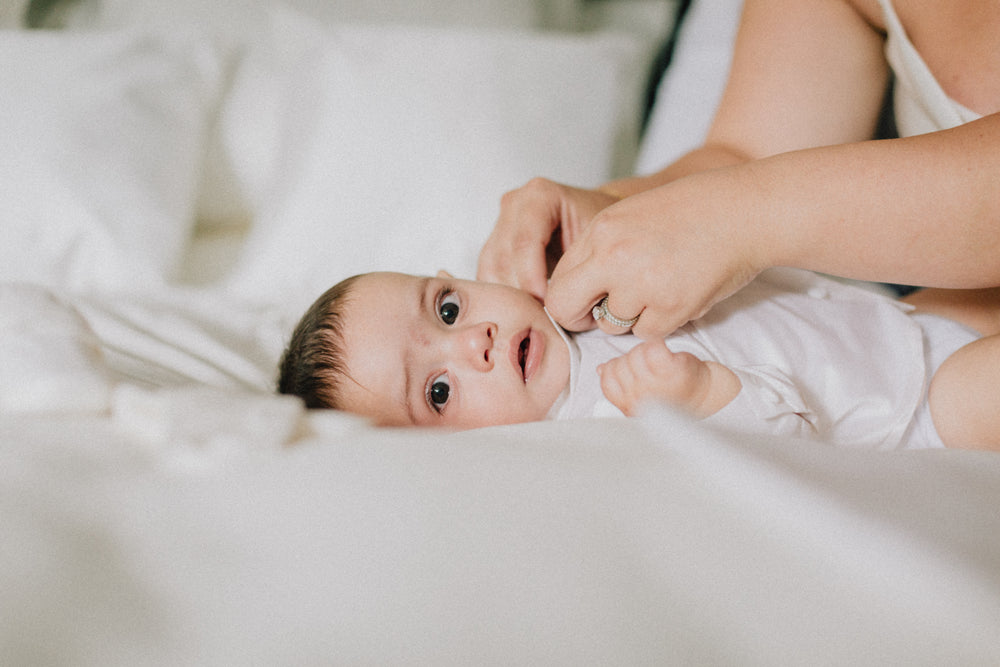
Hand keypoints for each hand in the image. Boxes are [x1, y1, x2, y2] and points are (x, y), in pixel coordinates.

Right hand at [477, 177, 620, 301]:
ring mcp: (501, 222)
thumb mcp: (600, 242)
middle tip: (542, 317)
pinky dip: (503, 295)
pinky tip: (524, 309)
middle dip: (521, 292)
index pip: (524, 242)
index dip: (532, 280)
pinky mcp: (495, 242)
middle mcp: (515, 204)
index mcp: (540, 195)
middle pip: (503, 257)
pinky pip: (488, 274)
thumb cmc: (606, 230)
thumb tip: (563, 303)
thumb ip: (578, 265)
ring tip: (535, 315)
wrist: (602, 222)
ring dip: (509, 297)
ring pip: (490, 268)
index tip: (549, 306)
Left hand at [546, 171, 764, 336]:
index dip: (571, 296)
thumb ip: (598, 248)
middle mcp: (615, 257)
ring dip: (629, 317)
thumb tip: (575, 287)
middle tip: (603, 312)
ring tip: (657, 289)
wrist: (745, 211)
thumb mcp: (629, 215)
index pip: (558, 281)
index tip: (587, 299)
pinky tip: (678, 295)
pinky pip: (646, 333)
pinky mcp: (672, 307)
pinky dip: (660, 322)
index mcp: (601, 231)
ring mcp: (643, 284)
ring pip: (611, 325)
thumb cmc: (692, 210)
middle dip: (581, 317)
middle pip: (566, 309)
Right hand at [598, 341, 739, 417]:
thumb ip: (618, 385)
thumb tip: (600, 369)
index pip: (607, 379)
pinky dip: (657, 344)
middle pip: (620, 364)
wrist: (705, 396)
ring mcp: (656, 385)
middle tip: (648, 367)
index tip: (631, 372)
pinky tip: (665, 353)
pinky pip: (651, 347)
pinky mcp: (671, 369)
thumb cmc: (673, 395)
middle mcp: (641, 399)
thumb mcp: (640, 396)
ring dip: (644, 352)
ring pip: (634, 354)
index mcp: (630, 407)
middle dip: (631, 360)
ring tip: (657, 362)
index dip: (617, 370)